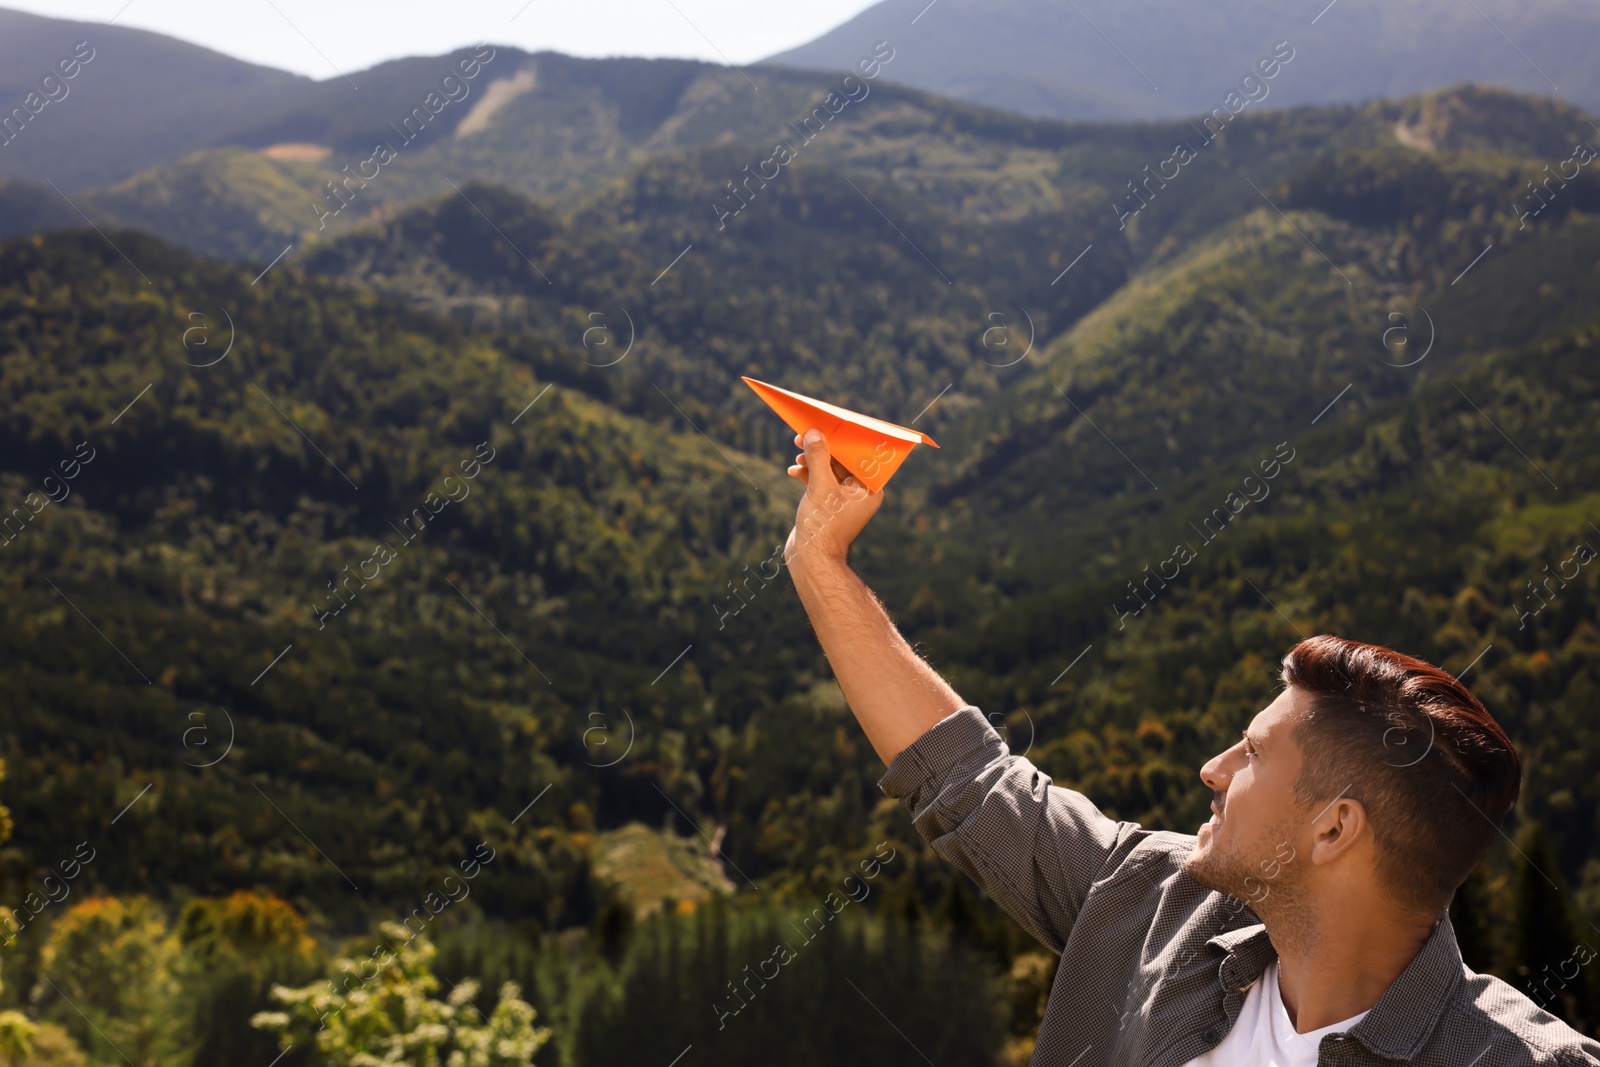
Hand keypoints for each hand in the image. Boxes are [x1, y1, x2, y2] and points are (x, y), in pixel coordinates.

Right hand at [784, 428, 882, 567]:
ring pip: (828, 470)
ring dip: (812, 461)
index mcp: (869, 488)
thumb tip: (814, 433)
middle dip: (822, 449)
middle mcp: (860, 493)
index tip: (825, 425)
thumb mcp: (820, 486)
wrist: (811, 560)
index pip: (858, 455)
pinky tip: (793, 471)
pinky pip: (820, 481)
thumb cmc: (822, 526)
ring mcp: (843, 500)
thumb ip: (818, 457)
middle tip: (803, 436)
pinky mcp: (828, 505)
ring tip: (796, 457)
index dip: (840, 439)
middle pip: (841, 460)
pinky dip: (807, 474)